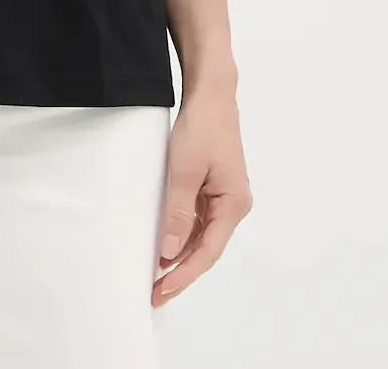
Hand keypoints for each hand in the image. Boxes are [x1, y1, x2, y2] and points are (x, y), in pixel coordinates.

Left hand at [152, 79, 252, 307]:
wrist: (211, 94)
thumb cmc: (201, 127)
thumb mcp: (184, 170)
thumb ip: (178, 213)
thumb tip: (169, 253)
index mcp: (233, 205)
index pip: (207, 252)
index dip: (183, 275)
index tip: (161, 291)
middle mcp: (232, 205)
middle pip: (205, 248)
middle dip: (180, 271)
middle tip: (154, 292)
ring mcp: (223, 197)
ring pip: (200, 235)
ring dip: (179, 254)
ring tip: (156, 276)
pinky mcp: (212, 187)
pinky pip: (196, 219)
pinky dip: (180, 233)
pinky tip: (164, 244)